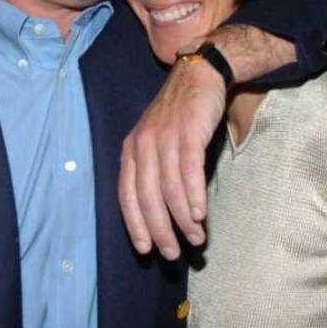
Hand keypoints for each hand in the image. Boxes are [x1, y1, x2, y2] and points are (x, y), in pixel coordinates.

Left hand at [118, 56, 226, 259]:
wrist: (199, 74)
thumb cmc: (180, 113)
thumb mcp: (157, 140)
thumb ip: (156, 171)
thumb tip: (165, 213)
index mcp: (131, 150)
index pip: (126, 195)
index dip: (135, 224)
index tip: (146, 249)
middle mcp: (142, 145)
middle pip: (147, 197)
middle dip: (160, 230)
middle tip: (173, 253)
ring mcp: (164, 138)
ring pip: (169, 189)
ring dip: (182, 219)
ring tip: (195, 238)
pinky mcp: (188, 132)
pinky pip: (188, 171)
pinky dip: (193, 196)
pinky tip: (199, 214)